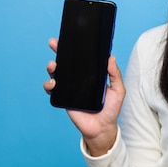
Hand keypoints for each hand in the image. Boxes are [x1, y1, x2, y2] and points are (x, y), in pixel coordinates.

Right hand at [43, 38, 125, 155]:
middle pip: (66, 63)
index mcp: (91, 75)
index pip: (82, 59)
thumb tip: (111, 57)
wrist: (102, 128)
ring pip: (56, 74)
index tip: (69, 38)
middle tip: (54, 43)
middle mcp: (79, 80)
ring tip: (53, 66)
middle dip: (59, 51)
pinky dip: (49, 85)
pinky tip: (53, 84)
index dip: (75, 49)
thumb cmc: (111, 109)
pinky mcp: (63, 99)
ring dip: (52, 67)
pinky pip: (52, 90)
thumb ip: (115, 75)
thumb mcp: (118, 90)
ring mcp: (70, 89)